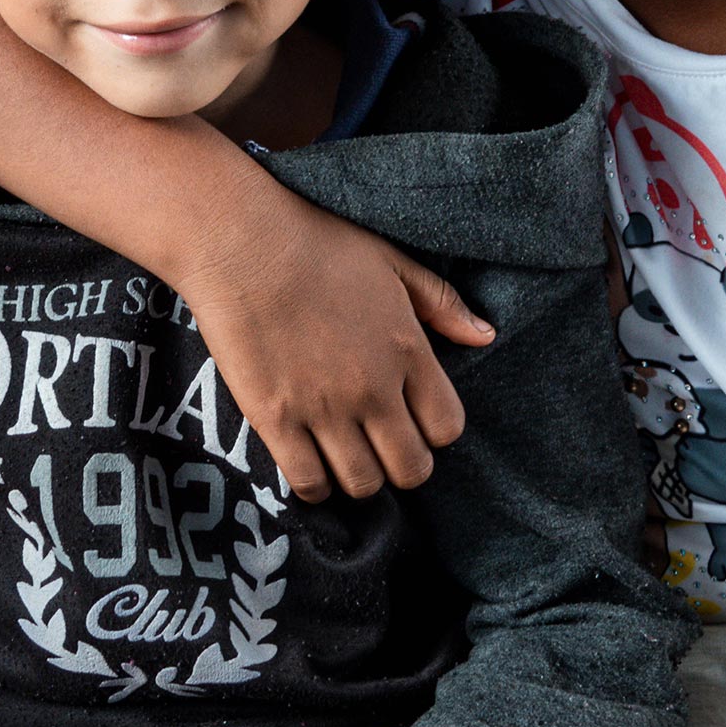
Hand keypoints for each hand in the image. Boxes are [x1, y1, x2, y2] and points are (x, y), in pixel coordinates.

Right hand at [175, 186, 483, 502]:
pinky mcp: (275, 419)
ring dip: (359, 477)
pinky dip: (314, 485)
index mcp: (407, 350)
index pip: (446, 427)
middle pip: (411, 468)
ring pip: (363, 483)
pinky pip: (308, 483)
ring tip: (343, 455)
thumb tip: (484, 335)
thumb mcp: (391, 260)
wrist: (241, 241)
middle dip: (401, 465)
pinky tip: (308, 463)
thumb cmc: (316, 241)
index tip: (410, 417)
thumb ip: (441, 302)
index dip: (433, 431)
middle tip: (379, 445)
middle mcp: (373, 388)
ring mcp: (324, 407)